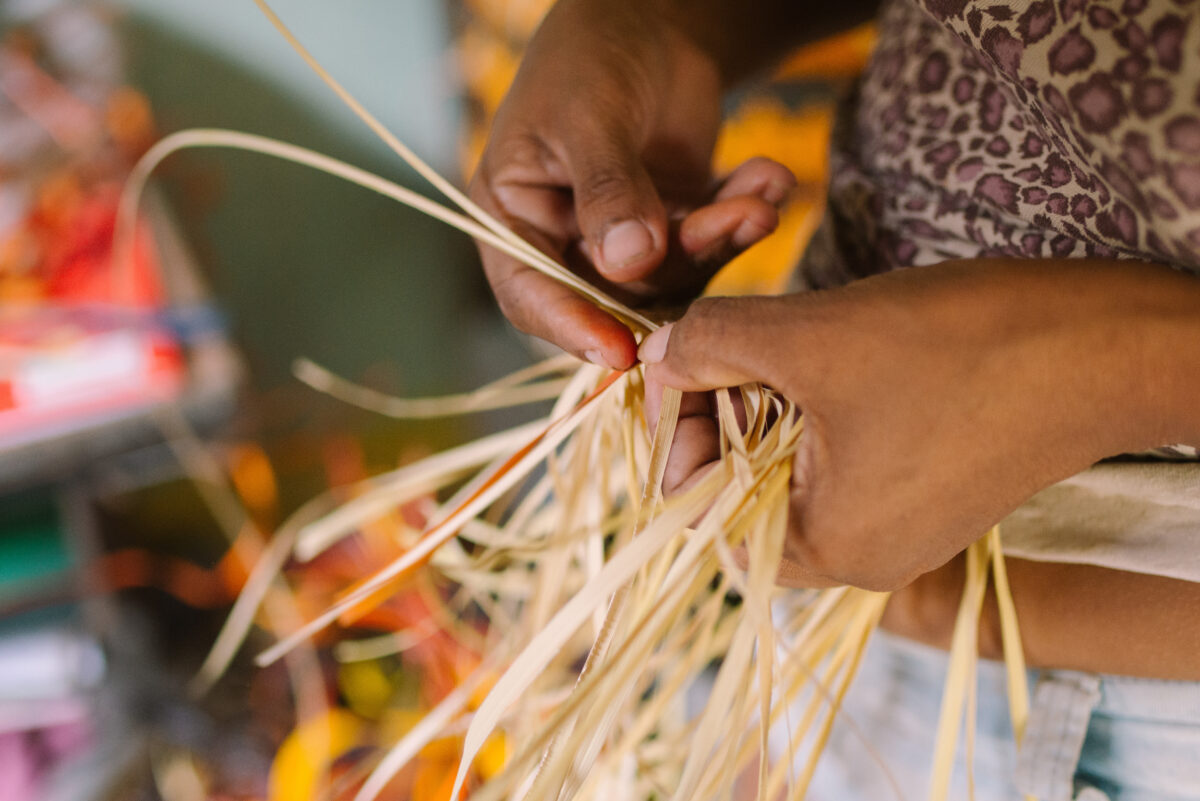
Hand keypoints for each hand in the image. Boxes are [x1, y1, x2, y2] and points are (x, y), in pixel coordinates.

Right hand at [468, 0, 794, 368]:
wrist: (648, 19)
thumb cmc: (591, 56)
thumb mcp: (589, 115)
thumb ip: (607, 190)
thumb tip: (628, 264)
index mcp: (514, 217)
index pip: (531, 292)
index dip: (571, 327)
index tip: (620, 351)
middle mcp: (564, 240)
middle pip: (612, 295)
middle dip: (678, 266)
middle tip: (733, 225)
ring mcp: (622, 239)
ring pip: (672, 274)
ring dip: (721, 237)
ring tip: (760, 195)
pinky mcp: (674, 228)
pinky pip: (710, 243)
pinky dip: (741, 216)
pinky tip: (769, 179)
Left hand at [640, 259, 1199, 589]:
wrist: (1107, 341)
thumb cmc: (960, 345)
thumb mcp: (810, 336)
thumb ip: (711, 345)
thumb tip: (653, 352)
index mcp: (823, 550)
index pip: (695, 505)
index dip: (671, 425)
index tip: (679, 355)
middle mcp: (856, 560)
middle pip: (735, 488)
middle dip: (715, 410)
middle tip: (730, 345)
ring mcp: (894, 529)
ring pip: (782, 468)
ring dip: (763, 402)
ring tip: (787, 345)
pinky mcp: (922, 491)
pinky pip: (832, 459)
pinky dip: (810, 407)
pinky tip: (830, 357)